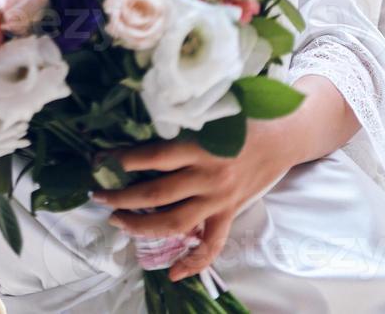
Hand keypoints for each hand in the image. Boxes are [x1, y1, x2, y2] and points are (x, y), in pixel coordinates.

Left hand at [91, 120, 296, 282]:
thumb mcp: (211, 111)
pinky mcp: (230, 213)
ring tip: (117, 220)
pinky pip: (212, 244)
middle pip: (156, 193)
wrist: (286, 135)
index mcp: (202, 147)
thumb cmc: (244, 116)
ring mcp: (219, 199)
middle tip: (98, 195)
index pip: (155, 157)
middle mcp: (208, 176)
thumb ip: (181, 119)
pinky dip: (194, 262)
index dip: (124, 159)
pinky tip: (173, 273)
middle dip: (122, 196)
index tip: (100, 159)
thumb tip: (139, 118)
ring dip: (141, 225)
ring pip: (175, 221)